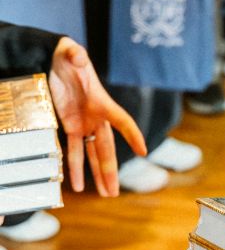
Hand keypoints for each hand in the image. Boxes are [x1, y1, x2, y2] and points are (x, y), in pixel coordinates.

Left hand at [48, 38, 146, 195]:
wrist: (56, 61)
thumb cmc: (67, 56)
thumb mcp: (70, 54)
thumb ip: (75, 55)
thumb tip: (77, 56)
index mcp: (102, 102)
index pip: (122, 121)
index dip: (132, 135)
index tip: (143, 151)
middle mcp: (97, 117)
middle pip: (107, 149)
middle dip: (110, 170)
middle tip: (115, 192)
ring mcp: (85, 124)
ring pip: (94, 155)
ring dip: (98, 175)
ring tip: (106, 195)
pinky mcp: (70, 127)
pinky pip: (73, 151)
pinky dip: (75, 168)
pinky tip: (78, 185)